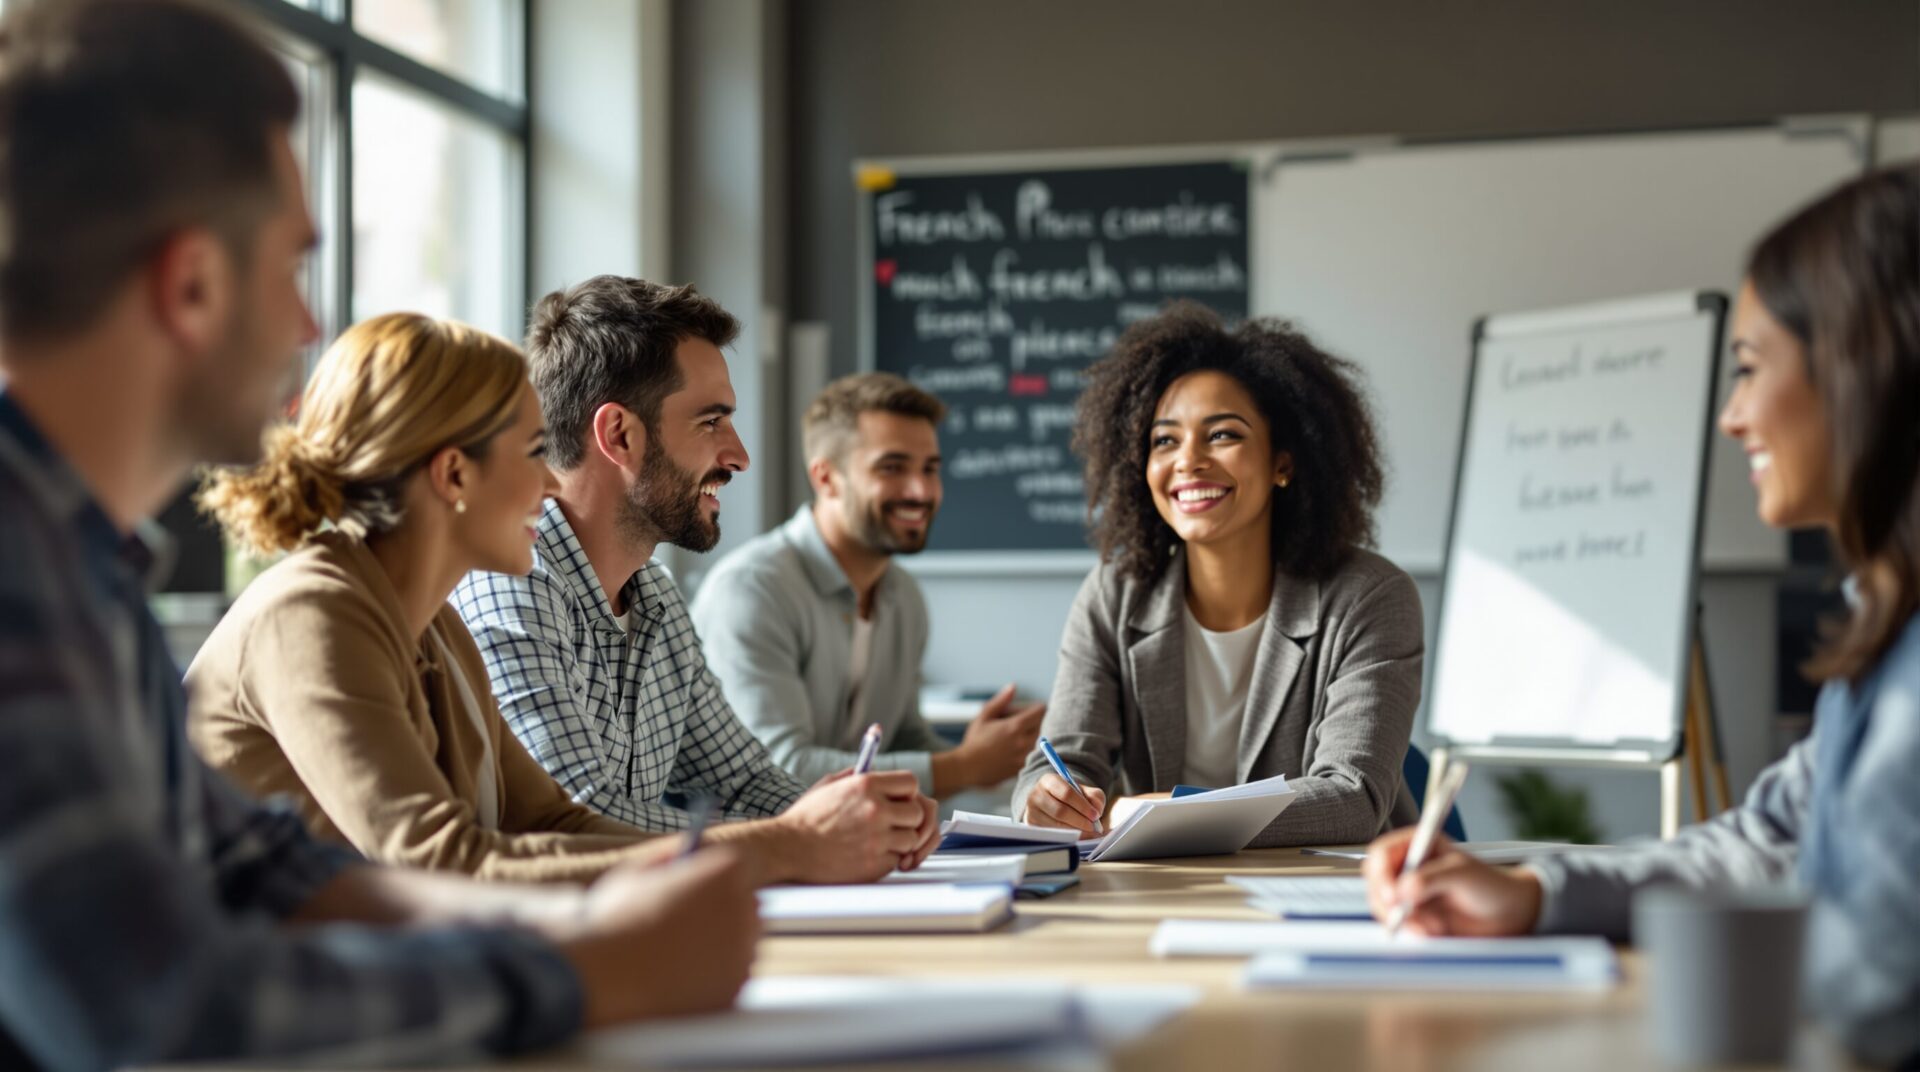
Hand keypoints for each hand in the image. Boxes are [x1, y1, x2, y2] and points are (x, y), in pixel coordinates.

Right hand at [563, 849, 757, 1026]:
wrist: (601, 978)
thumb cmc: (613, 921)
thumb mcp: (636, 872)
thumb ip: (670, 857)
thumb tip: (685, 852)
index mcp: (725, 872)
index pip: (743, 862)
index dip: (719, 870)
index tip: (704, 879)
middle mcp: (744, 910)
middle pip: (747, 903)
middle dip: (722, 907)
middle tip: (688, 917)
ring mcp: (743, 954)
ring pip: (740, 943)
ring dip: (719, 943)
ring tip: (676, 951)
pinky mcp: (734, 990)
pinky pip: (729, 977)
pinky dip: (711, 977)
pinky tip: (679, 977)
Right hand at [778, 769, 934, 881]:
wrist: (787, 849)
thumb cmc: (806, 818)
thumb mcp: (829, 786)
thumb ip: (857, 776)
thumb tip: (876, 770)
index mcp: (866, 785)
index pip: (911, 782)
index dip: (907, 793)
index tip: (898, 801)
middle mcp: (875, 809)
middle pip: (917, 812)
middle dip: (906, 819)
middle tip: (890, 824)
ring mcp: (877, 838)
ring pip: (910, 839)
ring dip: (898, 842)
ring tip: (875, 841)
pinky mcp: (874, 864)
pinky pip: (896, 860)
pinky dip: (886, 859)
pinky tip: (866, 855)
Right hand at [957, 685, 1045, 784]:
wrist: (968, 769)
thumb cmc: (974, 740)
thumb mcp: (984, 716)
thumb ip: (1001, 701)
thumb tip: (1013, 686)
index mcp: (1015, 727)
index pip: (1041, 710)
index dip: (1036, 707)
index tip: (1029, 710)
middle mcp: (1024, 742)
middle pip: (1044, 724)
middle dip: (1036, 720)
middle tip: (1023, 722)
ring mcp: (1025, 757)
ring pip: (1042, 740)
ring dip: (1036, 734)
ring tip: (1020, 736)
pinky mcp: (1024, 768)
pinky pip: (1037, 753)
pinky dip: (1032, 748)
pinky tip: (1017, 749)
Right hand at [1023, 771, 1106, 834]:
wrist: (1052, 803)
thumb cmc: (1070, 797)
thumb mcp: (1084, 791)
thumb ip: (1094, 797)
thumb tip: (1096, 811)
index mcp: (1049, 781)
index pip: (1066, 793)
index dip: (1082, 806)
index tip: (1095, 815)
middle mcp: (1036, 795)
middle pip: (1060, 811)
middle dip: (1080, 821)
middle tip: (1093, 827)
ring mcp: (1032, 812)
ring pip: (1055, 826)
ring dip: (1075, 831)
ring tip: (1088, 832)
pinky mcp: (1032, 826)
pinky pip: (1051, 836)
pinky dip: (1068, 838)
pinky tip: (1078, 837)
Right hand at [1360, 828, 1543, 936]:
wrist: (1508, 914)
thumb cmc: (1489, 885)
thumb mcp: (1462, 875)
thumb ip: (1431, 880)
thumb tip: (1402, 890)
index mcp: (1417, 844)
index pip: (1382, 853)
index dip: (1380, 873)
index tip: (1391, 895)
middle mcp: (1407, 866)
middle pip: (1375, 881)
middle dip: (1387, 901)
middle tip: (1404, 916)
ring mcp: (1408, 892)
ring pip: (1383, 905)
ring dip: (1403, 919)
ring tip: (1433, 926)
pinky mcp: (1413, 915)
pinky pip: (1397, 923)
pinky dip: (1412, 930)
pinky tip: (1435, 931)